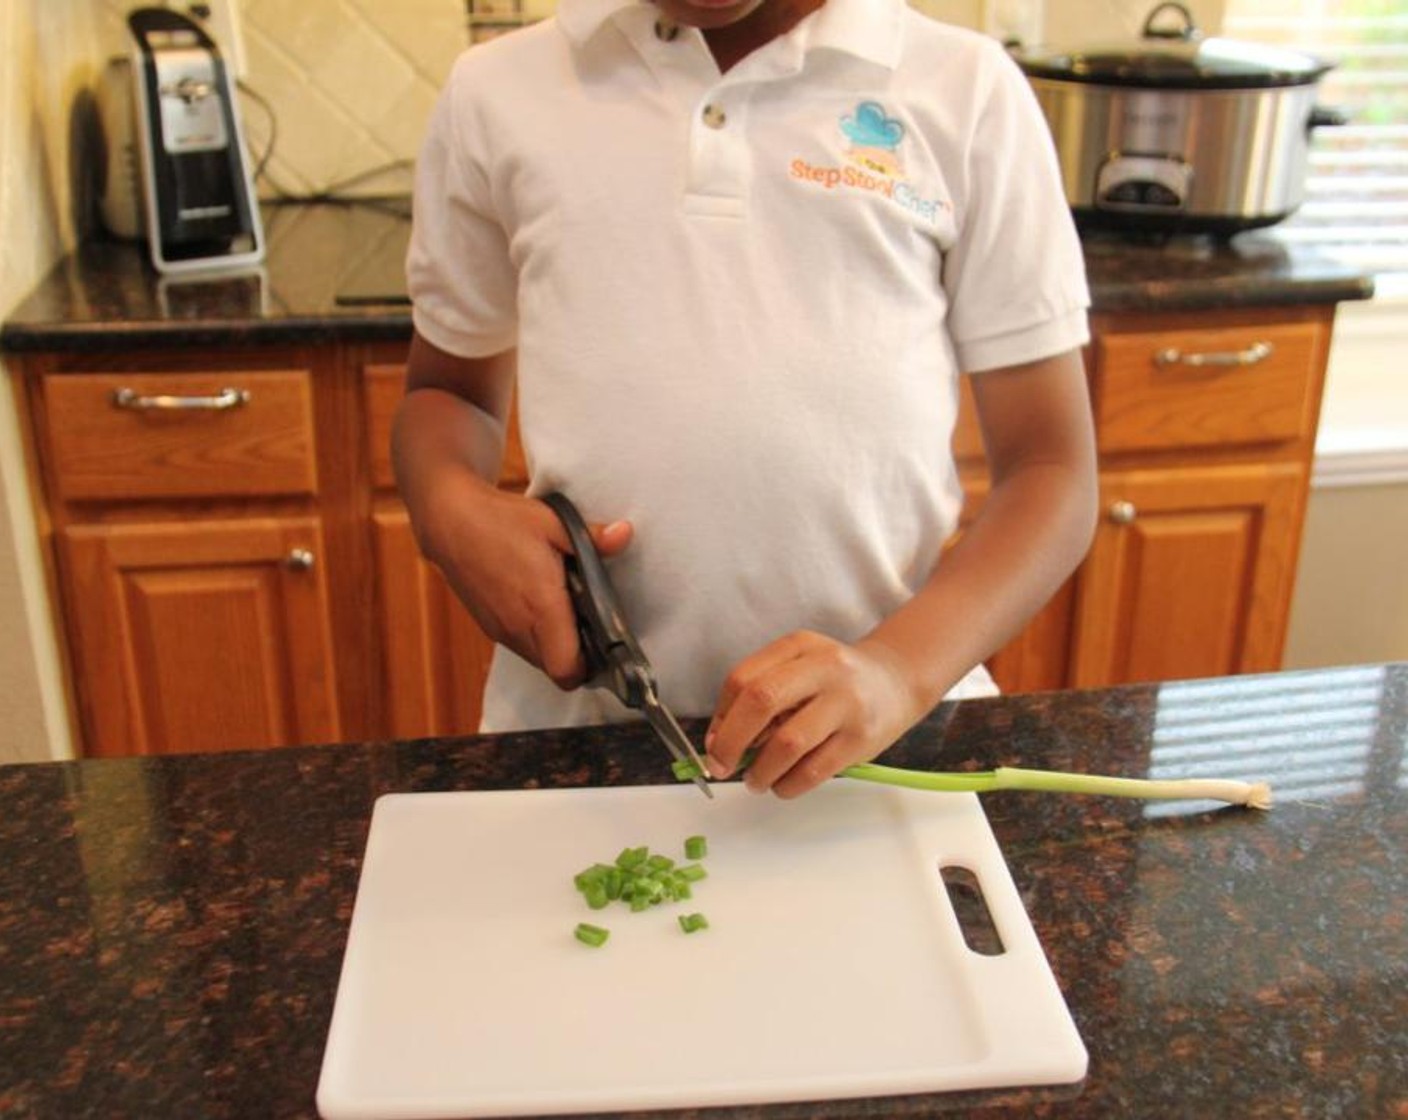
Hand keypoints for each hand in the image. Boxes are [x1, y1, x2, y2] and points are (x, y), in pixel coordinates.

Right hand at [422, 485, 632, 688]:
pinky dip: (536, 637)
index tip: (606, 646)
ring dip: (555, 646)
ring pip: (538, 660)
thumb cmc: (501, 520)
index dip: (591, 667)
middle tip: (592, 623)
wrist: (448, 521)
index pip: (568, 670)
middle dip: (578, 655)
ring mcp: (500, 630)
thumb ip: (592, 537)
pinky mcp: (489, 627)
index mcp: (542, 606)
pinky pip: (521, 646)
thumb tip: (625, 534)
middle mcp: (519, 627)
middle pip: (557, 669)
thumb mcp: (553, 522)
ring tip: (567, 610)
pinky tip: (541, 605)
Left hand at [703, 631, 922, 798]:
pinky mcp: (861, 739)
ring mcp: (846, 703)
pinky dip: (787, 785)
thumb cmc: (832, 682)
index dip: (720, 717)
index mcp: (798, 647)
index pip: (743, 679)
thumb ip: (757, 696)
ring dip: (760, 771)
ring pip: (787, 743)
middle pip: (761, 700)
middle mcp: (823, 668)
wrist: (896, 681)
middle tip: (721, 766)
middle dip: (731, 741)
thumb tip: (717, 743)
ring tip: (755, 781)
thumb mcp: (797, 669)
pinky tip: (781, 785)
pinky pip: (813, 771)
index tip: (713, 744)